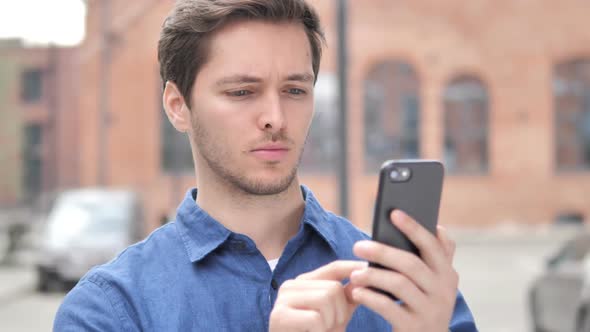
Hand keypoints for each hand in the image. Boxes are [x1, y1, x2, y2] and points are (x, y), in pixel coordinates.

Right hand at [269, 260, 364, 331]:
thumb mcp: (336, 315)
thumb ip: (348, 296)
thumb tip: (365, 276)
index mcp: (304, 283)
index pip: (333, 268)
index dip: (352, 269)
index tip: (369, 269)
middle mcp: (291, 286)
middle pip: (334, 287)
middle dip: (340, 312)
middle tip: (330, 328)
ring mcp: (283, 299)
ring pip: (325, 298)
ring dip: (330, 323)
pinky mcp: (279, 316)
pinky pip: (315, 318)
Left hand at [349, 210, 457, 331]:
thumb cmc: (422, 305)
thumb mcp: (434, 283)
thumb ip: (432, 257)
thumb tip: (425, 224)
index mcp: (447, 274)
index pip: (434, 245)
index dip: (415, 228)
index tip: (394, 213)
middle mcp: (444, 291)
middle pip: (411, 263)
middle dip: (382, 252)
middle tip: (358, 246)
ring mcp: (430, 310)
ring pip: (399, 284)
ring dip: (373, 275)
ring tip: (355, 273)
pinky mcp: (414, 327)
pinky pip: (389, 308)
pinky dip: (370, 298)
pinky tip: (357, 292)